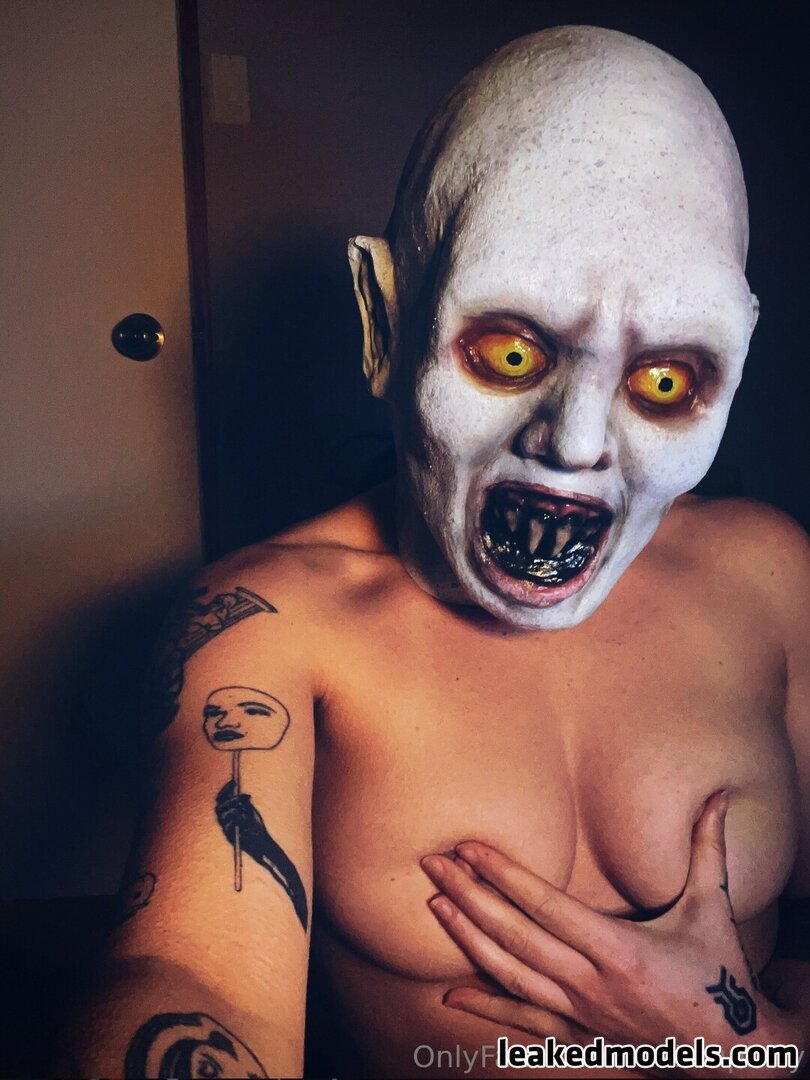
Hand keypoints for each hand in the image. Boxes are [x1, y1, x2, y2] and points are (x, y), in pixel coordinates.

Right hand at [215, 780, 269, 858]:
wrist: (261, 842)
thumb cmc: (255, 825)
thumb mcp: (250, 810)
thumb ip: (244, 803)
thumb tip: (242, 795)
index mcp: (226, 811)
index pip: (220, 798)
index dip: (225, 789)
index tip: (234, 781)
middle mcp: (223, 820)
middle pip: (219, 807)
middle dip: (231, 800)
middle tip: (243, 797)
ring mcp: (225, 828)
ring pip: (222, 816)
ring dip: (233, 809)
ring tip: (244, 808)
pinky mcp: (229, 837)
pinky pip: (228, 827)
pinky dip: (236, 821)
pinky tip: (244, 817)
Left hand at [421, 794, 800, 1063]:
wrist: (731, 1054)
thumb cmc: (719, 974)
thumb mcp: (713, 909)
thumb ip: (708, 848)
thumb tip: (721, 795)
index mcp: (619, 949)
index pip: (545, 905)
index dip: (502, 875)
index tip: (469, 849)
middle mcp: (591, 983)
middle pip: (514, 935)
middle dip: (468, 897)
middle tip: (432, 865)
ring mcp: (580, 1014)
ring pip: (510, 975)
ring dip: (467, 939)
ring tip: (436, 905)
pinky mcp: (578, 1036)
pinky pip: (523, 1021)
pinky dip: (486, 1007)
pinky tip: (450, 996)